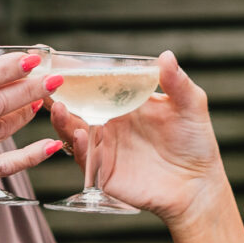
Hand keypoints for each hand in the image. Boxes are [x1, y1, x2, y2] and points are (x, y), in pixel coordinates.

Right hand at [49, 52, 228, 228]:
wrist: (197, 186)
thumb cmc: (196, 144)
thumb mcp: (191, 106)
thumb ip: (177, 83)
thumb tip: (166, 56)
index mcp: (125, 104)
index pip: (95, 86)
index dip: (76, 75)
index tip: (58, 62)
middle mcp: (111, 125)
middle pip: (77, 108)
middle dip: (59, 96)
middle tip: (46, 83)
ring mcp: (106, 149)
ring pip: (75, 132)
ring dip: (64, 120)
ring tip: (60, 108)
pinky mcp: (105, 173)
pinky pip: (86, 159)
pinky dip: (80, 147)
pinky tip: (80, 134)